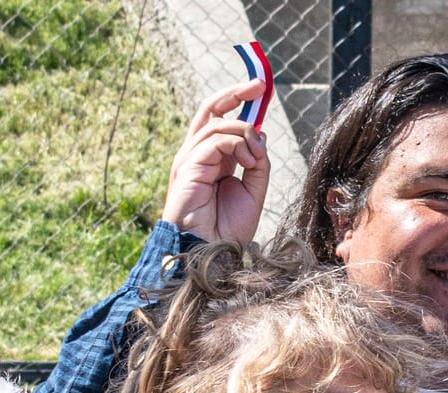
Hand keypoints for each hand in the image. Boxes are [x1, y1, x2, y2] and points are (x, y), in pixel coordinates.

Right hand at [159, 78, 270, 242]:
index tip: (261, 89)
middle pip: (211, 109)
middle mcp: (197, 155)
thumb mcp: (253, 191)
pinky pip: (215, 140)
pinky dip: (237, 144)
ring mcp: (189, 159)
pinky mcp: (187, 166)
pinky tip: (248, 162)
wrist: (210, 253)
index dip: (239, 101)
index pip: (222, 119)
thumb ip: (257, 162)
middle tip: (259, 84)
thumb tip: (259, 133)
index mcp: (212, 160)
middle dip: (235, 92)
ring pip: (218, 124)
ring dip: (245, 133)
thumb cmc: (227, 229)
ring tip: (256, 158)